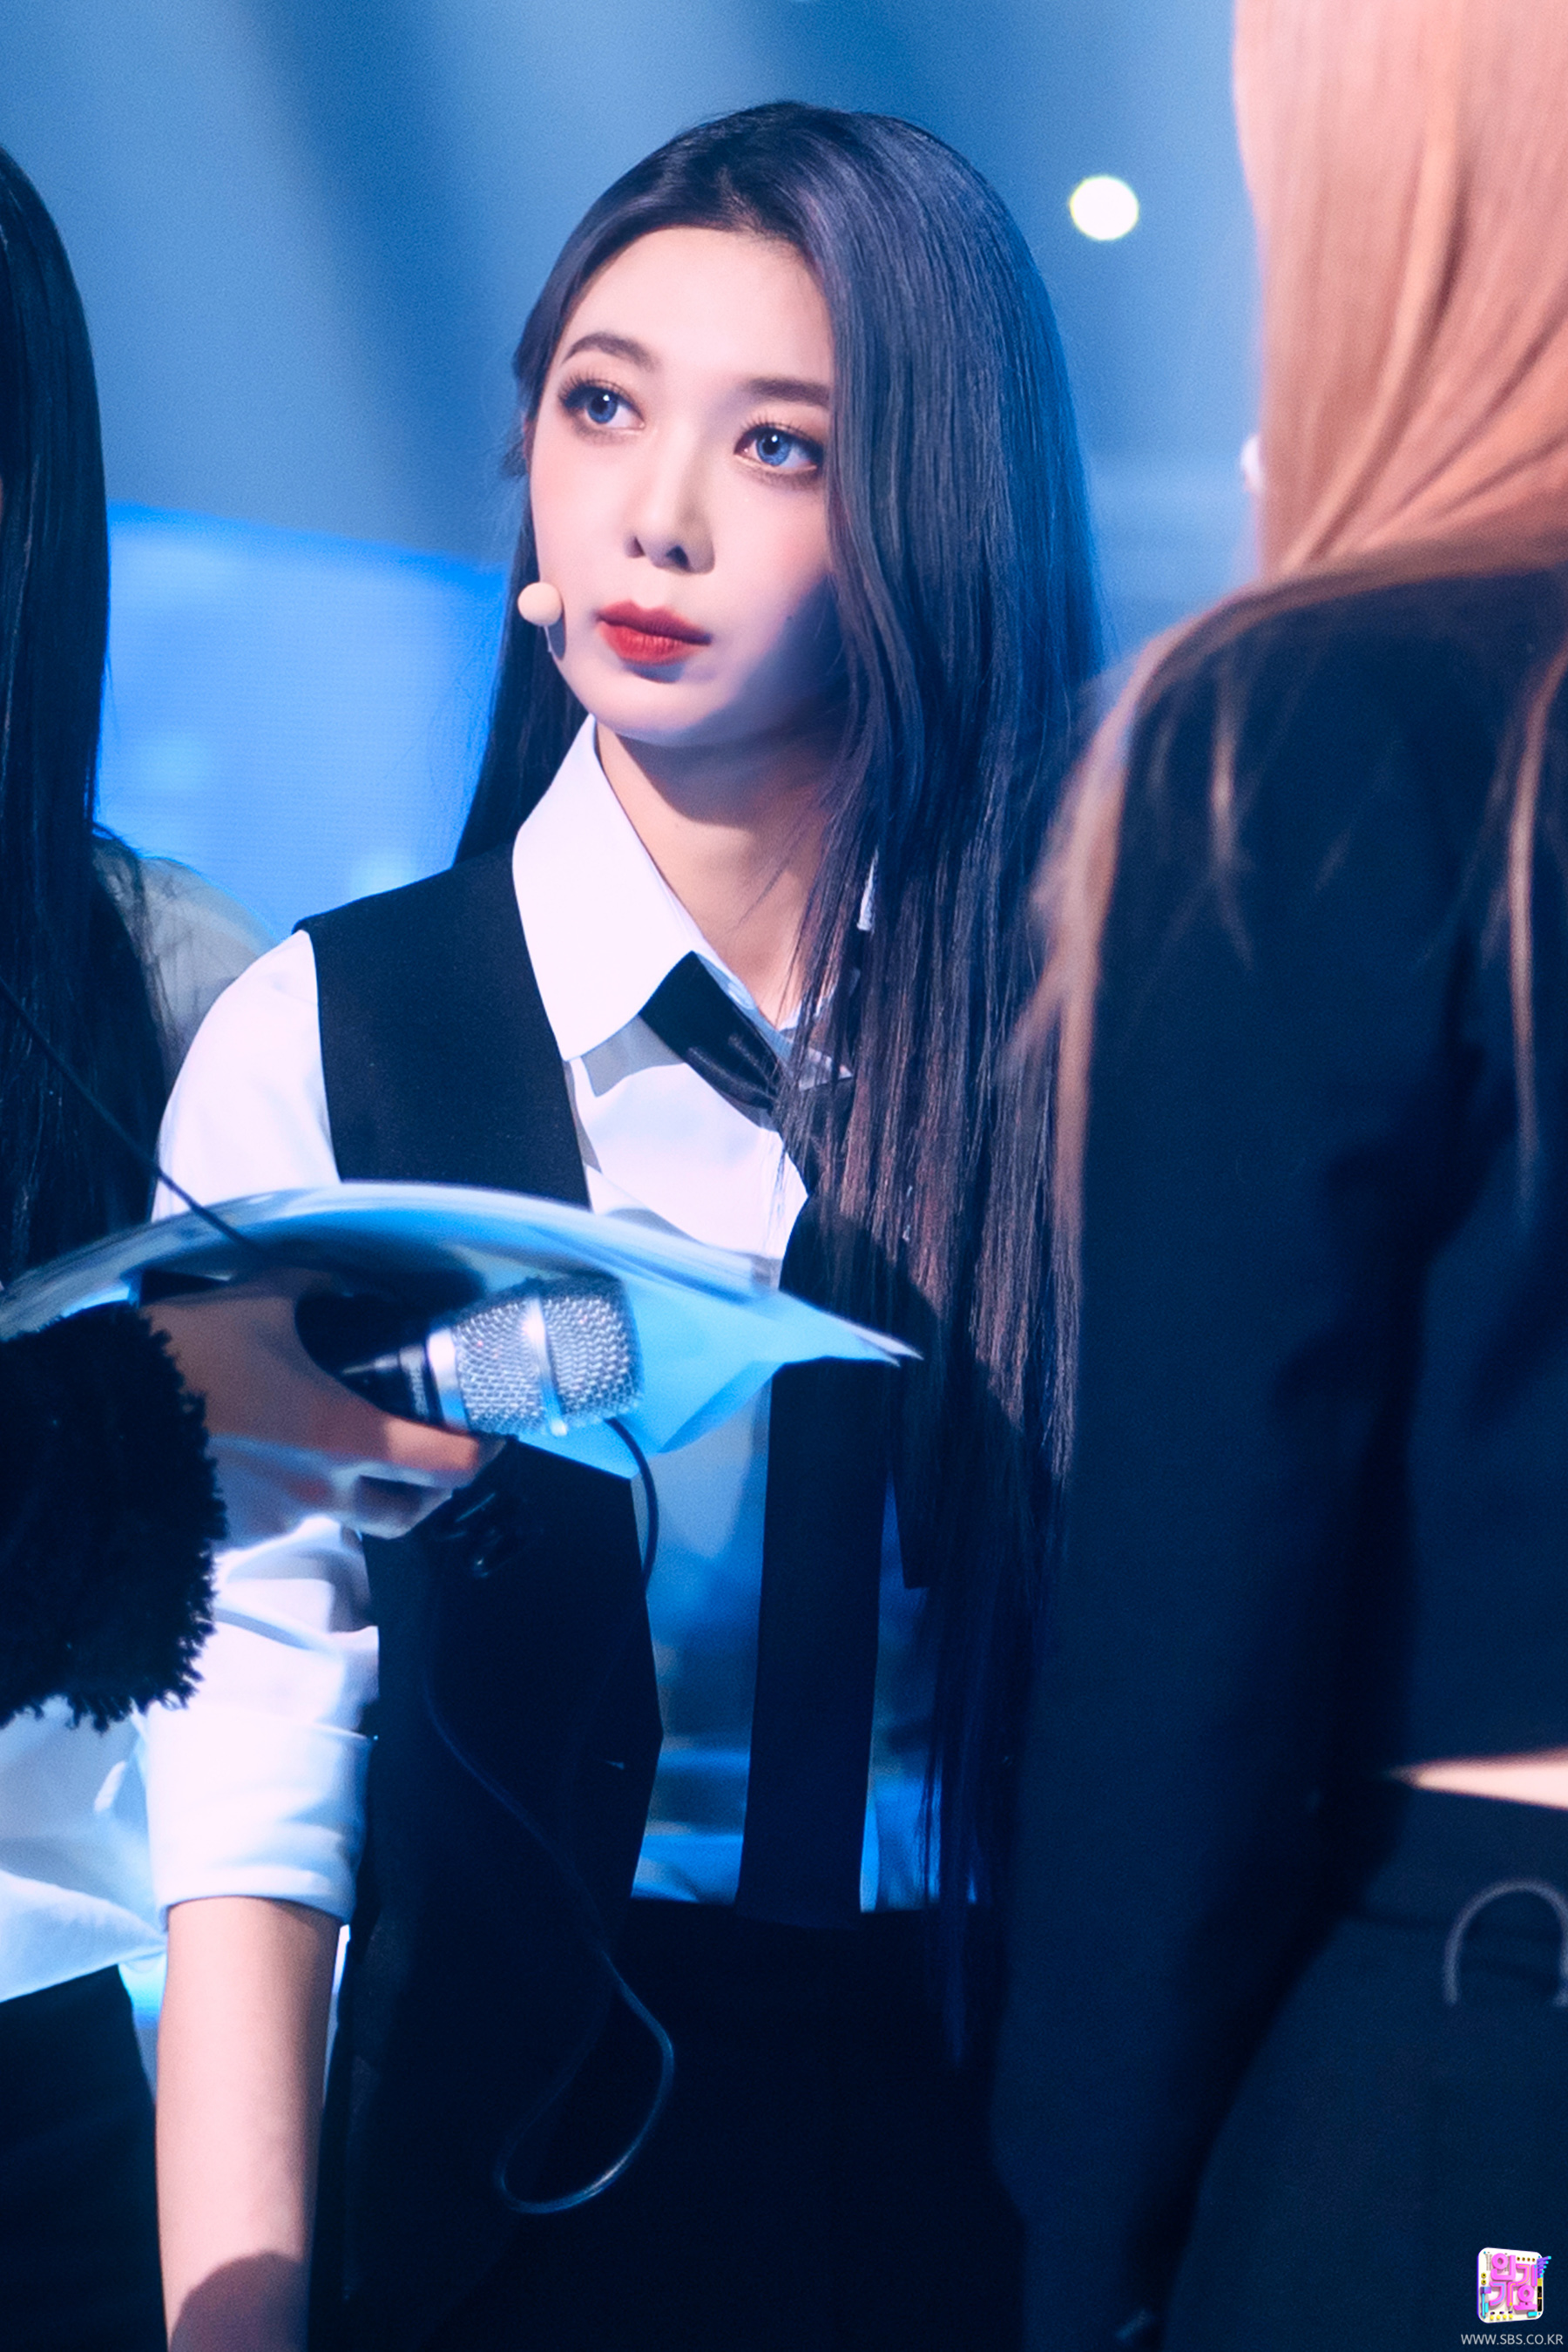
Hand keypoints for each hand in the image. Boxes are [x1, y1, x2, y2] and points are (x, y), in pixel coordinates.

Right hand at [146, 1273, 494, 1541]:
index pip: (451, 1466)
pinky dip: (289, 1496)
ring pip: (344, 1518)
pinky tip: (262, 1456)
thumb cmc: (184, 1362)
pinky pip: (283, 1523)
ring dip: (352, 1488)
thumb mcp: (256, 1303)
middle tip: (425, 1449)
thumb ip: (313, 1289)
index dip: (484, 1451)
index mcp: (348, 1436)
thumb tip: (343, 1281)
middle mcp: (326, 1494)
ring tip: (324, 1440)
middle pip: (411, 1512)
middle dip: (429, 1487)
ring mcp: (281, 1524)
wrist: (96, 1430)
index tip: (491, 1433)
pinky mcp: (237, 1540)